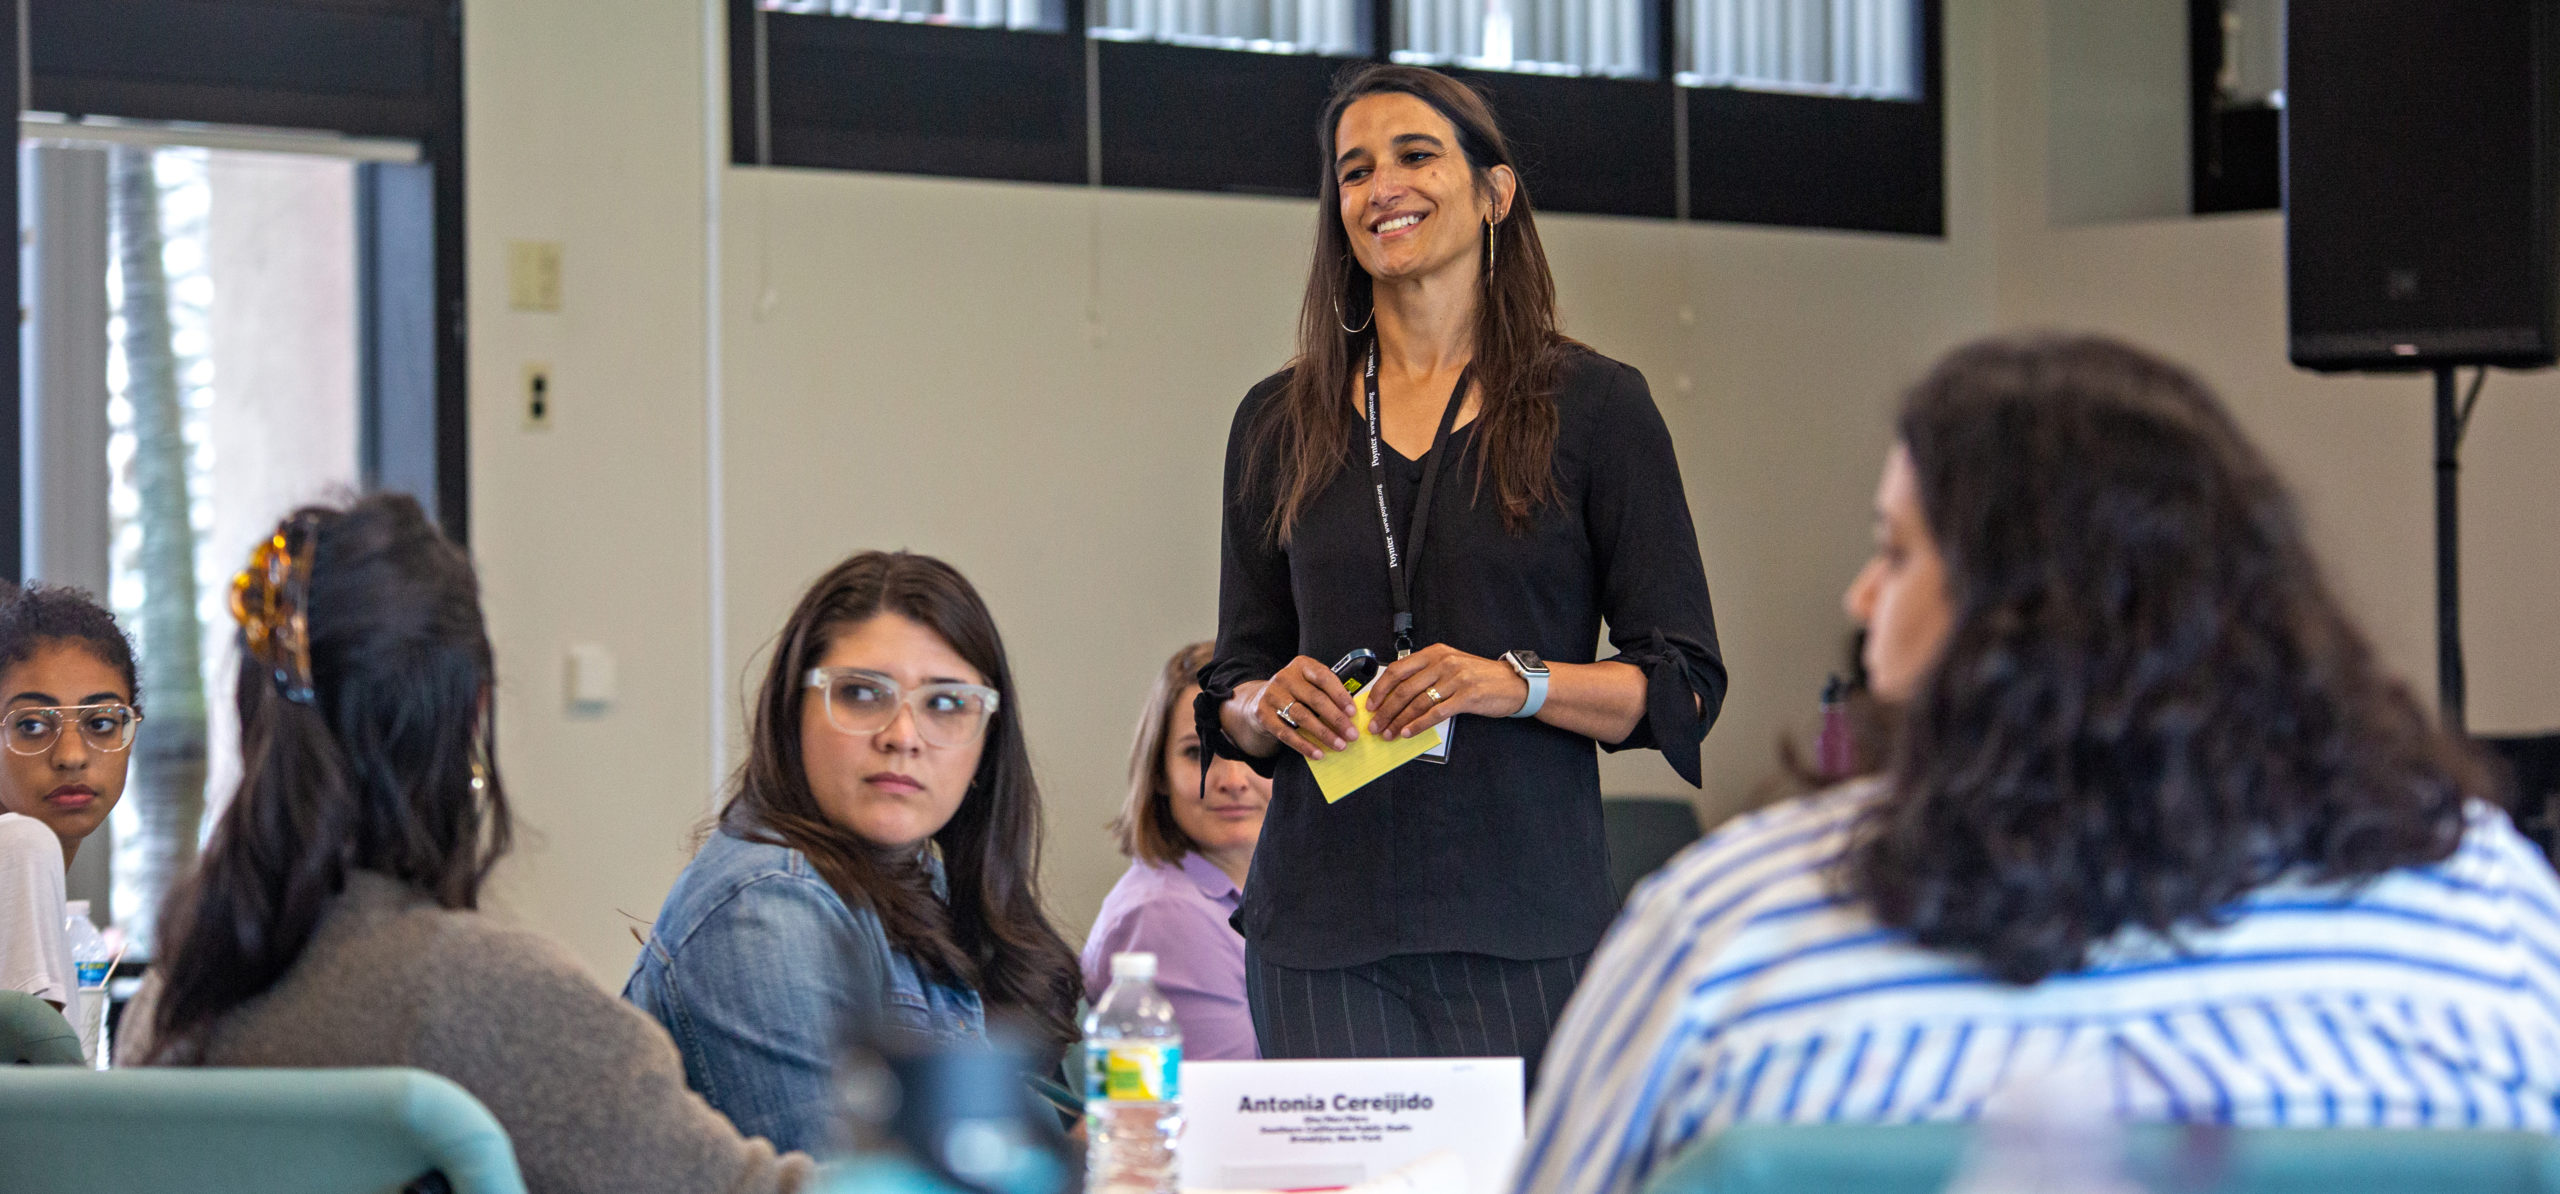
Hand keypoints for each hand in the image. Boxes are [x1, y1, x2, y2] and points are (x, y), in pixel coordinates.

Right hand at [1237, 656, 1358, 759]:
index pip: (1324, 678)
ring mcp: (1272, 695)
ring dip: (1323, 733)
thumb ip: (1327, 692)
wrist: (1261, 699)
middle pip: (1315, 699)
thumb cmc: (1296, 693)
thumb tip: (1351, 714)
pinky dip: (1303, 745)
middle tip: (1351, 734)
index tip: (1353, 712)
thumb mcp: (1310, 683)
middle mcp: (1285, 677)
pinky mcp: (1263, 714)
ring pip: (1302, 716)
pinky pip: (1286, 733)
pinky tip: (1317, 753)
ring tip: (1339, 745)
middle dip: (1336, 719)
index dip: (1340, 695)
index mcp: (1302, 665)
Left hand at [1367, 644, 1530, 739]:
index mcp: (1435, 653)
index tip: (1371, 704)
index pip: (1398, 669)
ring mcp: (1456, 679)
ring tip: (1388, 733)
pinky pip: (1435, 713)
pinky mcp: (1467, 697)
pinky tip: (1408, 732)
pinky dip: (1418, 724)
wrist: (1514, 683)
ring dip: (1399, 721)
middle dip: (1386, 710)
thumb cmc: (1480, 677)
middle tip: (1375, 725)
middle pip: (1404, 689)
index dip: (1380, 688)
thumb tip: (1395, 695)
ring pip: (1418, 703)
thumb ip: (1426, 674)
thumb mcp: (1451, 666)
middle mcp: (1443, 663)